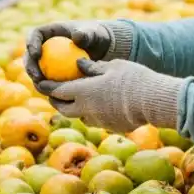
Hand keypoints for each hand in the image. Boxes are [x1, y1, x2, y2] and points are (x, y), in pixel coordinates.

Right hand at [24, 20, 126, 83]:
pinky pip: (47, 80)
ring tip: (43, 89)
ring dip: (36, 80)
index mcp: (49, 32)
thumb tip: (77, 37)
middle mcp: (44, 46)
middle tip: (37, 77)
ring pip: (36, 71)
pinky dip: (48, 88)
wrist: (102, 50)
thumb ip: (87, 34)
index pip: (34, 35)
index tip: (36, 55)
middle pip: (30, 55)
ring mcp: (47, 60)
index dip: (31, 44)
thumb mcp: (95, 34)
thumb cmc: (97, 37)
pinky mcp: (52, 73)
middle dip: (29, 67)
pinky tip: (53, 96)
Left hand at [36, 59, 183, 132]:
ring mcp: (99, 121)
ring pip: (80, 116)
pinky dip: (94, 113)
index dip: (46, 87)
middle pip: (63, 109)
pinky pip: (97, 121)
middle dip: (55, 101)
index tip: (41, 82)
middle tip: (54, 94)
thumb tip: (78, 65)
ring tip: (76, 101)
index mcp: (83, 92)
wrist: (153, 101)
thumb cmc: (133, 78)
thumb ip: (93, 67)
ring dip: (75, 109)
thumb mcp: (112, 66)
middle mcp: (86, 109)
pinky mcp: (111, 127)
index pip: (56, 91)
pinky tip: (100, 107)